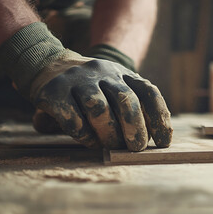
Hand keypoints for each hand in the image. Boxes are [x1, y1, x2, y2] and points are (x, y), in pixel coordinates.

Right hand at [29, 50, 171, 150]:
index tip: (164, 142)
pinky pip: (73, 119)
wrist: (49, 65)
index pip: (149, 93)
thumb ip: (134, 107)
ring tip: (112, 147)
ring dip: (109, 134)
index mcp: (122, 73)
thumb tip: (156, 139)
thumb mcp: (115, 86)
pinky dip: (85, 136)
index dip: (160, 118)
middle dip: (135, 129)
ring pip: (99, 109)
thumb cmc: (92, 87)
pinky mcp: (54, 93)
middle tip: (137, 148)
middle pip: (126, 100)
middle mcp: (102, 72)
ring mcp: (77, 81)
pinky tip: (90, 141)